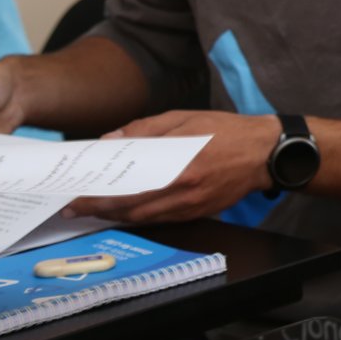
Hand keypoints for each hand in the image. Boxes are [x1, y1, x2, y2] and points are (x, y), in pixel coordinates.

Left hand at [67, 111, 278, 223]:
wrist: (265, 152)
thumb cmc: (228, 130)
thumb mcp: (186, 118)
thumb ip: (146, 129)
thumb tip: (112, 140)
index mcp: (179, 166)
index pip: (127, 189)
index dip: (97, 197)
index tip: (75, 197)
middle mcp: (184, 192)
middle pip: (131, 210)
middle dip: (99, 211)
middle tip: (74, 208)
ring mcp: (191, 207)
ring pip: (143, 219)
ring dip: (115, 216)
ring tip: (95, 210)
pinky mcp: (199, 213)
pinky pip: (161, 221)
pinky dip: (139, 217)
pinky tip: (127, 210)